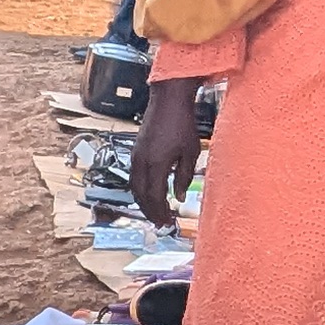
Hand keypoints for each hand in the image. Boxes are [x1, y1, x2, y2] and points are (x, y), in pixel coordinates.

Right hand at [129, 75, 202, 229]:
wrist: (167, 101)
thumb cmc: (182, 124)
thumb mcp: (190, 153)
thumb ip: (184, 177)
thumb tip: (179, 197)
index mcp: (156, 165)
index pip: (155, 197)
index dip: (161, 213)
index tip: (168, 223)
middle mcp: (141, 163)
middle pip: (142, 196)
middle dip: (151, 212)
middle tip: (161, 223)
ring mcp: (136, 156)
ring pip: (135, 187)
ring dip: (144, 202)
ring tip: (155, 212)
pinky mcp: (135, 151)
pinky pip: (135, 177)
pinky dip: (141, 190)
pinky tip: (150, 192)